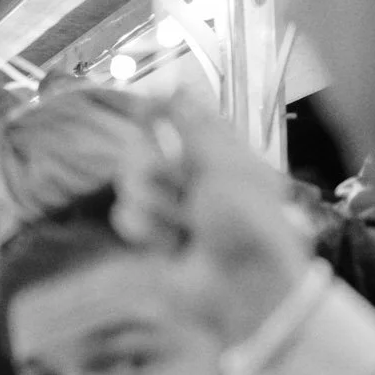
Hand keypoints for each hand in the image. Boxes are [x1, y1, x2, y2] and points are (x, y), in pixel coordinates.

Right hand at [111, 100, 317, 345]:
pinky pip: (127, 217)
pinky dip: (144, 229)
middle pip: (147, 149)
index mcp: (222, 157)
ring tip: (178, 225)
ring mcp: (173, 210)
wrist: (242, 288)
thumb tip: (173, 85)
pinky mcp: (154, 239)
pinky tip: (165, 243)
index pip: (182, 122)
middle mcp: (195, 180)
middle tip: (176, 187)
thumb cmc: (247, 225)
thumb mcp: (227, 167)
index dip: (161, 113)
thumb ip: (194, 126)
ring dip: (152, 203)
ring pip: (132, 183)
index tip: (143, 107)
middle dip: (153, 168)